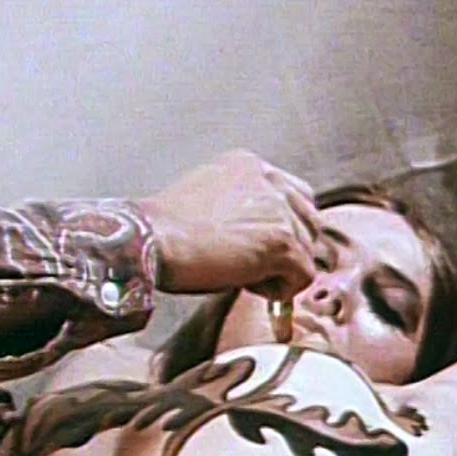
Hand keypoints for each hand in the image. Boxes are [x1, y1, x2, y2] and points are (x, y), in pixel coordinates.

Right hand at [140, 150, 317, 297]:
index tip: (260, 248)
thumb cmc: (164, 230)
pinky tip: (244, 283)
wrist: (148, 241)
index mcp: (249, 165)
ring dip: (278, 271)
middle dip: (286, 250)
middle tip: (246, 266)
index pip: (295, 196)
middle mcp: (269, 180)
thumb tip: (261, 238)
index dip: (283, 227)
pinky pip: (302, 276)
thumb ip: (240, 205)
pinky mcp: (281, 241)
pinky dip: (278, 291)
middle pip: (308, 223)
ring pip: (306, 251)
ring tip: (239, 273)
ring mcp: (278, 209)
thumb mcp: (206, 198)